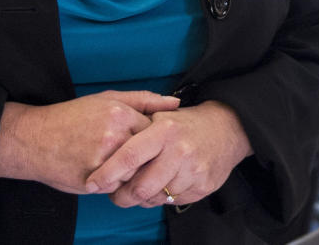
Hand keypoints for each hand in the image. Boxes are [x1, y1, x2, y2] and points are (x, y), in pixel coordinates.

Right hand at [0, 90, 181, 193]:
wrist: (34, 139)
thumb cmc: (70, 118)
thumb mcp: (105, 99)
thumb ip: (142, 100)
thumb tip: (175, 103)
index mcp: (120, 113)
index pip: (156, 132)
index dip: (151, 140)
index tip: (143, 143)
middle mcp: (115, 135)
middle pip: (148, 154)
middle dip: (144, 159)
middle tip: (130, 156)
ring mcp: (105, 159)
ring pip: (136, 173)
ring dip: (131, 173)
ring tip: (116, 165)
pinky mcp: (95, 179)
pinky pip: (119, 186)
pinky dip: (116, 183)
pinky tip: (105, 174)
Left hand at [85, 100, 251, 208]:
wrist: (226, 129)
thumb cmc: (183, 124)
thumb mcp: (159, 116)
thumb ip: (134, 128)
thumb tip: (105, 149)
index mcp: (164, 130)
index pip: (129, 156)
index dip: (108, 173)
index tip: (92, 183)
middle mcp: (179, 151)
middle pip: (141, 186)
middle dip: (122, 196)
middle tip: (114, 194)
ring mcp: (193, 170)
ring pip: (156, 198)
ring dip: (142, 197)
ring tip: (137, 188)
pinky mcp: (203, 186)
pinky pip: (173, 202)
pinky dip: (161, 198)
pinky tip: (160, 186)